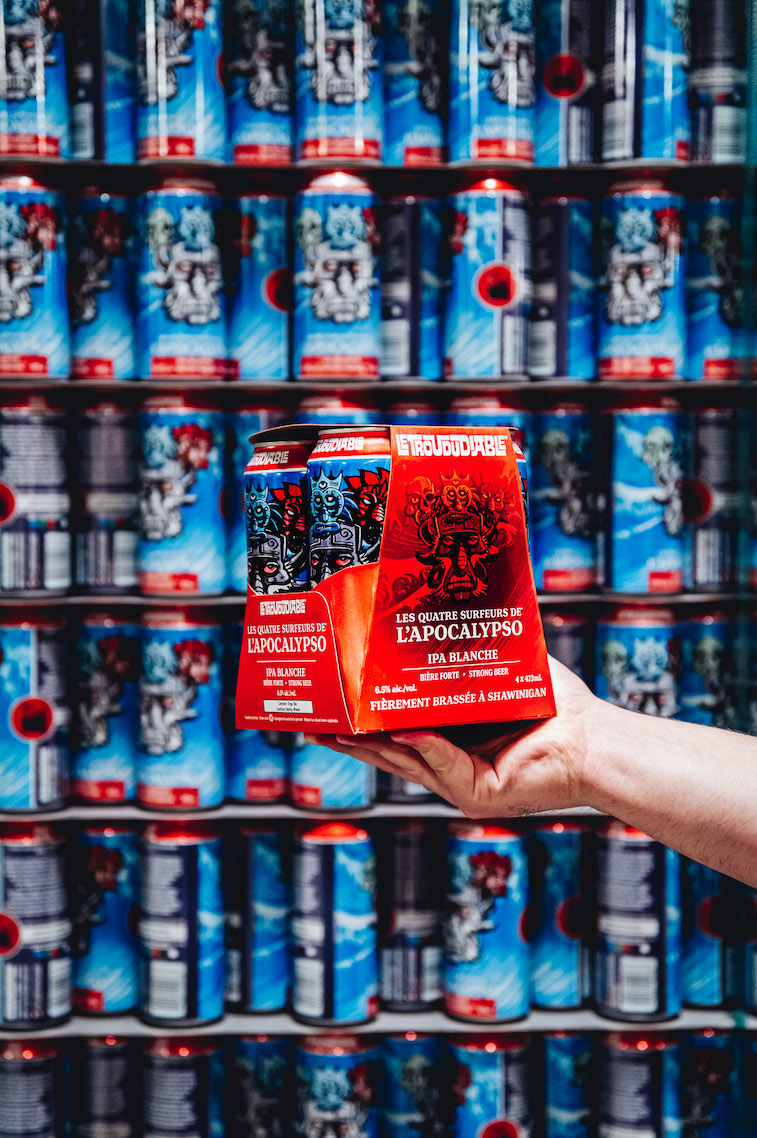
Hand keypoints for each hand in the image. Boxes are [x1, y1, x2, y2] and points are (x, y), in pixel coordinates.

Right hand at [305, 658, 602, 817]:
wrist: (595, 739)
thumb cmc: (556, 707)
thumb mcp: (500, 675)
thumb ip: (468, 659)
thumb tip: (442, 615)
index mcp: (453, 742)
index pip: (399, 734)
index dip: (365, 724)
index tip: (336, 709)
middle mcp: (453, 767)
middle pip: (391, 753)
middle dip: (352, 739)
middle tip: (316, 724)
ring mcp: (463, 784)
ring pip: (407, 762)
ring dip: (372, 746)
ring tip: (338, 729)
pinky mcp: (480, 793)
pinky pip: (444, 765)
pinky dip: (425, 747)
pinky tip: (405, 730)